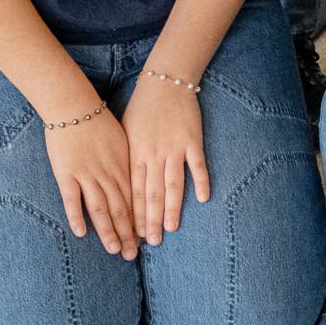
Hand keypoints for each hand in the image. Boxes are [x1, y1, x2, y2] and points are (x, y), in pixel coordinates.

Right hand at [42, 102, 136, 258]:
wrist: (75, 106)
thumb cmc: (99, 122)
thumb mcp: (123, 140)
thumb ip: (127, 162)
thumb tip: (136, 179)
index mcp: (124, 165)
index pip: (136, 199)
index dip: (141, 220)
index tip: (147, 239)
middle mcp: (109, 173)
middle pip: (121, 208)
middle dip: (129, 233)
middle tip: (134, 255)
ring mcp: (88, 174)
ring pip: (101, 208)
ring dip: (109, 232)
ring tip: (116, 250)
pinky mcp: (67, 173)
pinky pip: (73, 199)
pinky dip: (78, 216)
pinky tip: (83, 234)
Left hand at [122, 74, 208, 245]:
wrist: (164, 82)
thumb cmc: (142, 108)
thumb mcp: (126, 134)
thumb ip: (127, 159)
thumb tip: (122, 185)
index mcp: (135, 156)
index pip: (133, 193)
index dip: (133, 216)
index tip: (133, 235)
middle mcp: (153, 156)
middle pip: (151, 195)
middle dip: (150, 220)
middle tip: (151, 242)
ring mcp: (174, 148)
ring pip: (172, 185)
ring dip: (172, 208)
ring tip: (171, 228)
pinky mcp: (192, 140)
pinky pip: (197, 165)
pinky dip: (201, 182)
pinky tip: (203, 199)